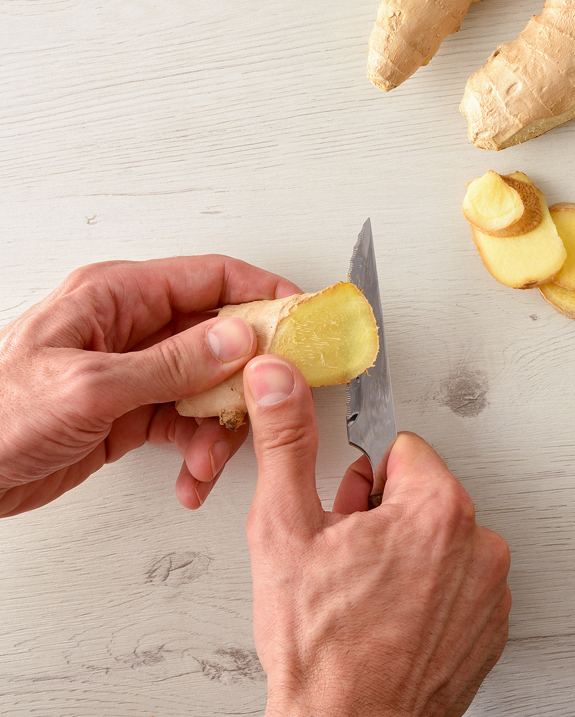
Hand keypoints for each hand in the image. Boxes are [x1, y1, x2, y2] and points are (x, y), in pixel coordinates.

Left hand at [0, 256, 299, 515]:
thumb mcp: (90, 387)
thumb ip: (170, 364)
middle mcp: (130, 328)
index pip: (210, 278)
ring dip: (221, 428)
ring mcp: (133, 372)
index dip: (264, 294)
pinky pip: (187, 425)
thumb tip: (236, 338)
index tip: (302, 322)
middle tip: (271, 405)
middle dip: (247, 378)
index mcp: (115, 297)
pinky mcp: (130, 413)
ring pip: (209, 387)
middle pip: (220, 337)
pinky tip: (192, 477)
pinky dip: (198, 452)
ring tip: (209, 461)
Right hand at [243, 355, 511, 716]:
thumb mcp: (285, 530)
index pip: (402, 449)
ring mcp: (491, 589)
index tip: (344, 514)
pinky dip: (429, 593)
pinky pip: (460, 583)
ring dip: (406, 555)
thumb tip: (279, 381)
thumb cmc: (320, 648)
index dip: (361, 480)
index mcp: (438, 508)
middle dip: (383, 517)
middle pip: (424, 494)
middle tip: (346, 561)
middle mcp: (479, 544)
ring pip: (441, 540)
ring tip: (366, 596)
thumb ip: (287, 443)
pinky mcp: (492, 625)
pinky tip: (391, 620)